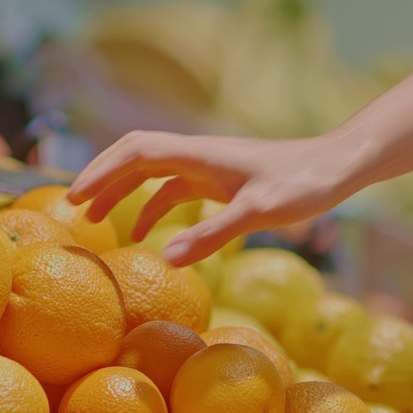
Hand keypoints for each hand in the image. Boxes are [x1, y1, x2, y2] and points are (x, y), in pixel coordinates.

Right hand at [66, 129, 375, 265]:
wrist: (340, 165)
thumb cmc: (306, 183)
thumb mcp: (260, 212)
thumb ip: (213, 234)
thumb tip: (165, 259)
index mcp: (199, 154)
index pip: (135, 152)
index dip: (102, 172)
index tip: (75, 197)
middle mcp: (198, 154)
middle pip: (135, 157)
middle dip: (102, 178)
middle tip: (72, 207)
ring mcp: (209, 167)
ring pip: (151, 172)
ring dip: (121, 191)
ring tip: (92, 218)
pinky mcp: (222, 181)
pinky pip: (174, 190)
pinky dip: (152, 207)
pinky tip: (147, 236)